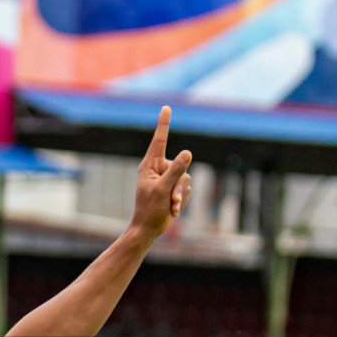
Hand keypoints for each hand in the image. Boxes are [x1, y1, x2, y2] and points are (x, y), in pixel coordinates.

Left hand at [131, 107, 191, 239]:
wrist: (149, 229)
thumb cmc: (150, 210)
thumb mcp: (163, 189)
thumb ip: (176, 171)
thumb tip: (187, 153)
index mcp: (150, 165)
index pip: (159, 140)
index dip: (164, 124)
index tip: (166, 107)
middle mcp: (159, 169)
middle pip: (181, 166)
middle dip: (179, 185)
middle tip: (170, 200)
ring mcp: (167, 179)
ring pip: (186, 178)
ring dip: (180, 195)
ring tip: (169, 206)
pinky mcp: (173, 188)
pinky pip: (187, 188)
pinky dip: (181, 201)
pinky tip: (172, 209)